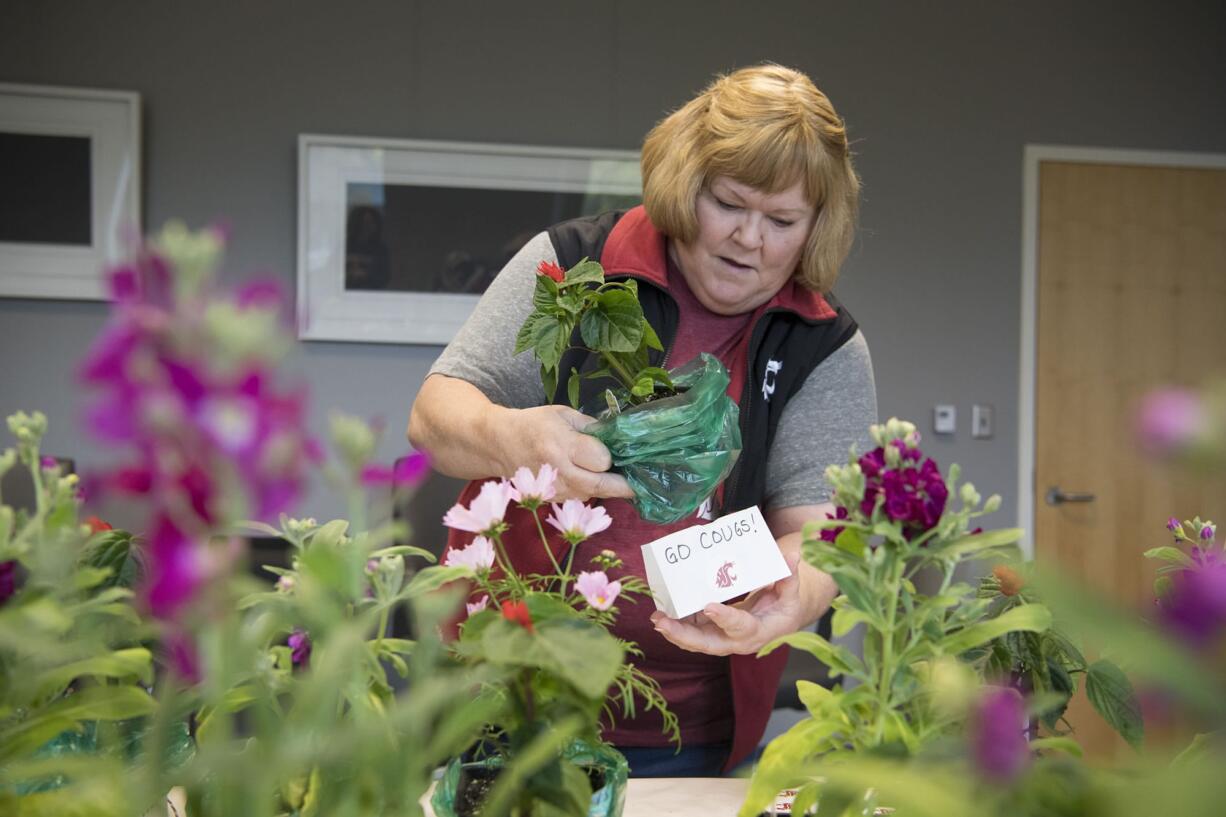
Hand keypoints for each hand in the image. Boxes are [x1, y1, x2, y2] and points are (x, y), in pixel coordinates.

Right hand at [499, 404, 634, 501]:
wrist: (499, 444)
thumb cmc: (532, 424)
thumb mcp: (563, 414)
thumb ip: (591, 426)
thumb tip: (617, 437)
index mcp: (560, 445)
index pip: (600, 460)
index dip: (611, 456)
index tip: (616, 449)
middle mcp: (558, 472)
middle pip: (602, 485)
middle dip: (624, 483)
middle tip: (641, 477)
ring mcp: (555, 490)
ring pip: (594, 494)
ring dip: (610, 487)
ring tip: (621, 474)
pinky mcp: (553, 499)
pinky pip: (582, 497)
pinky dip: (594, 489)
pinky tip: (597, 478)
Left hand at [650, 553, 807, 655]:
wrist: (779, 623)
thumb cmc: (785, 608)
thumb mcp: (791, 593)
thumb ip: (788, 577)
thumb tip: (791, 557)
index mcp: (758, 631)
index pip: (741, 627)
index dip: (726, 618)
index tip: (709, 607)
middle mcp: (737, 640)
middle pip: (708, 643)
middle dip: (684, 636)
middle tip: (663, 623)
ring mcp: (723, 639)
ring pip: (695, 640)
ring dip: (675, 631)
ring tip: (657, 617)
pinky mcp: (713, 633)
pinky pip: (693, 632)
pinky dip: (677, 624)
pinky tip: (663, 613)